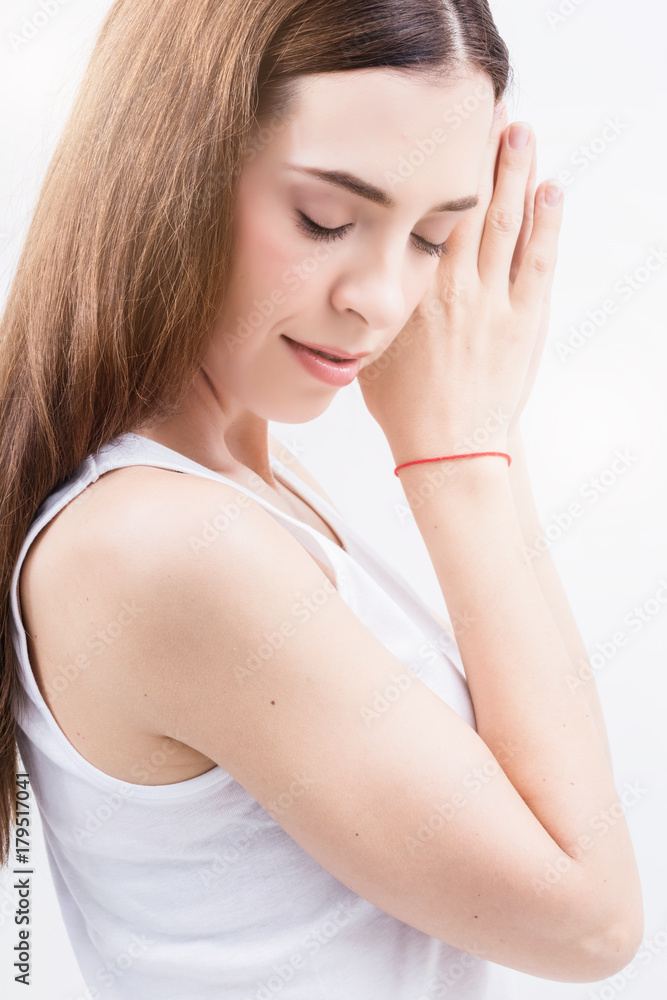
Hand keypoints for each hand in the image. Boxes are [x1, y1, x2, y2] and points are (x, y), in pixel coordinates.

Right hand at [358, 102, 562, 467]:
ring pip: (507, 224)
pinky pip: (539, 262)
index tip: (439, 139)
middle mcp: (455, 288)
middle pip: (470, 207)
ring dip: (517, 174)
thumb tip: (344, 285)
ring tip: (522, 133)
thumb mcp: (371, 353)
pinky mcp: (525, 321)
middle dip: (480, 156)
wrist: (449, 449)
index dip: (435, 175)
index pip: (425, 217)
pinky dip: (548, 224)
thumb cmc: (406, 408)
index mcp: (414, 292)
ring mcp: (495, 302)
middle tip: (489, 113)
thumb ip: (366, 312)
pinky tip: (552, 191)